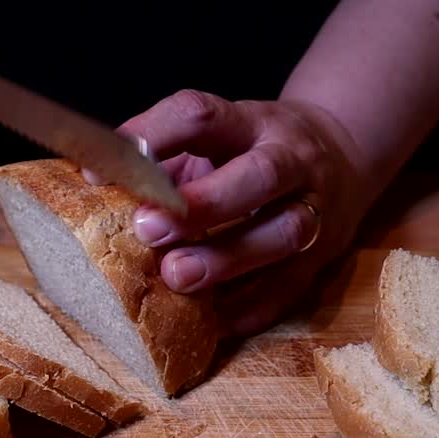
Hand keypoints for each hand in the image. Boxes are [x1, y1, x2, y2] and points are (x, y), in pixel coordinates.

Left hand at [98, 90, 372, 336]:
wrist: (343, 157)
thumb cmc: (251, 152)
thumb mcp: (216, 136)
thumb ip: (162, 155)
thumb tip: (95, 180)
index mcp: (252, 123)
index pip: (203, 117)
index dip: (153, 137)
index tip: (106, 169)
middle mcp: (293, 160)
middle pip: (261, 174)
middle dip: (205, 204)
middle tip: (148, 229)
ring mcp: (317, 208)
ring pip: (284, 233)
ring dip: (228, 259)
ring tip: (177, 276)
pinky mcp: (324, 256)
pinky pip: (292, 286)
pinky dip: (251, 306)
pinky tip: (213, 320)